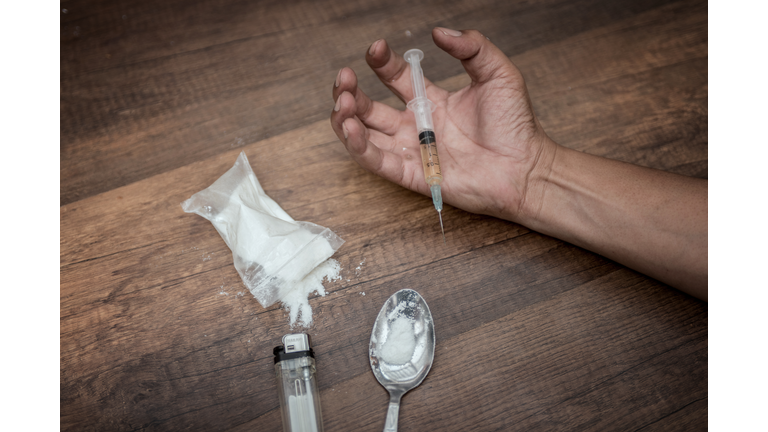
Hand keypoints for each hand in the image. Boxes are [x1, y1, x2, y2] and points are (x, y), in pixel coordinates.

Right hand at [330, 28, 555, 221]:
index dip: (381, 63)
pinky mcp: (413, 175)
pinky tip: (351, 127)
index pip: (395, 79)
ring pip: (365, 135)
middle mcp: (417, 126)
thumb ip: (472, 47)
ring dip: (345, 118)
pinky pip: (377, 162)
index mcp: (432, 101)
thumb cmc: (516, 126)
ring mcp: (413, 151)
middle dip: (351, 91)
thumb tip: (439, 31)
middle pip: (370, 108)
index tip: (375, 48)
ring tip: (341, 101)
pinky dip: (359, 147)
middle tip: (344, 77)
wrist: (526, 167)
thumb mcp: (498, 74)